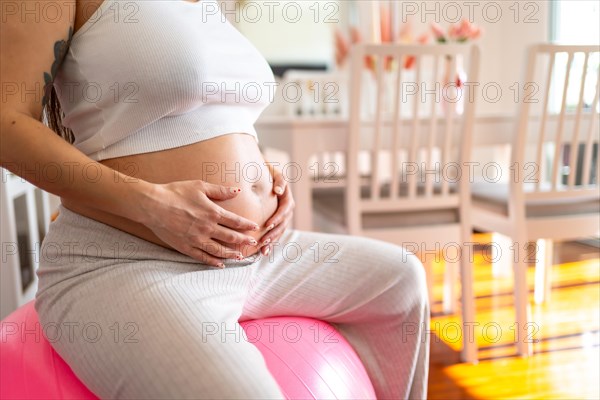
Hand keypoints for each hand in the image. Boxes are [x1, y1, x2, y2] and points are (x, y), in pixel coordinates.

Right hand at [139, 180, 259, 267]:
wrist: (153, 205)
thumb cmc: (175, 192)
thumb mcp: (200, 186)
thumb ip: (220, 190)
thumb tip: (237, 190)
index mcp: (213, 212)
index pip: (235, 221)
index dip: (247, 225)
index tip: (255, 228)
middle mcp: (207, 228)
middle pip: (231, 237)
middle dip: (244, 241)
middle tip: (253, 243)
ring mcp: (197, 240)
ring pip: (219, 250)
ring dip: (231, 254)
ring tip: (240, 256)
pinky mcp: (186, 247)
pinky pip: (203, 257)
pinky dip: (213, 262)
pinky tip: (220, 264)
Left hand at [258, 165, 294, 255]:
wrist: (266, 176)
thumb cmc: (270, 174)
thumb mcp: (276, 174)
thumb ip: (279, 181)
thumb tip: (278, 191)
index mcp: (288, 200)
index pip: (284, 211)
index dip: (277, 218)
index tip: (268, 224)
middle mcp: (287, 211)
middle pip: (282, 225)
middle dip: (273, 234)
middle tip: (264, 241)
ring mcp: (283, 219)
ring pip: (279, 232)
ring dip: (272, 241)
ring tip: (263, 249)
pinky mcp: (276, 223)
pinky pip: (275, 234)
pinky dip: (270, 243)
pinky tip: (263, 252)